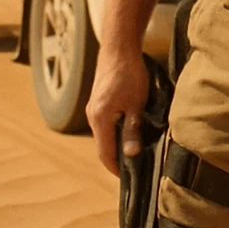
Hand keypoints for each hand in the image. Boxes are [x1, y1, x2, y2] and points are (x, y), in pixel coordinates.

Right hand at [87, 46, 150, 174]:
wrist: (119, 48)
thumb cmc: (130, 74)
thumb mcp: (136, 104)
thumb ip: (132, 130)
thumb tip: (131, 155)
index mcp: (100, 120)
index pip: (105, 153)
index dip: (116, 168)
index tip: (129, 179)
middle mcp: (92, 116)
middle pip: (103, 146)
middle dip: (117, 159)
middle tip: (135, 169)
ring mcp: (93, 108)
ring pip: (104, 135)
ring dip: (116, 145)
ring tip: (134, 152)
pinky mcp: (98, 101)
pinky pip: (104, 124)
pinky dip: (114, 133)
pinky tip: (129, 132)